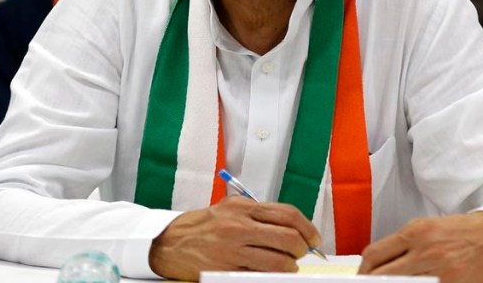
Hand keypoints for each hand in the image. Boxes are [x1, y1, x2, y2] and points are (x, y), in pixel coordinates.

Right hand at [148, 195, 321, 280]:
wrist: (169, 243)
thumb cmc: (201, 226)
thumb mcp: (229, 209)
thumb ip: (257, 214)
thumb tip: (291, 227)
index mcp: (242, 207)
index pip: (287, 214)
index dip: (307, 228)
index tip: (314, 238)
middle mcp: (239, 225)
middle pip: (288, 237)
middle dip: (302, 249)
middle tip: (302, 253)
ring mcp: (233, 248)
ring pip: (278, 260)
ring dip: (290, 266)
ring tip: (288, 265)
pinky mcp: (227, 269)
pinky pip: (260, 275)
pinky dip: (274, 275)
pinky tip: (272, 272)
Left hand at [358, 212, 482, 282]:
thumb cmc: (459, 231)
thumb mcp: (426, 227)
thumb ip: (401, 244)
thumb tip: (376, 264)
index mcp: (415, 233)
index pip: (375, 255)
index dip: (363, 270)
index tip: (361, 277)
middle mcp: (426, 251)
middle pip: (384, 275)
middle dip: (372, 282)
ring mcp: (440, 271)